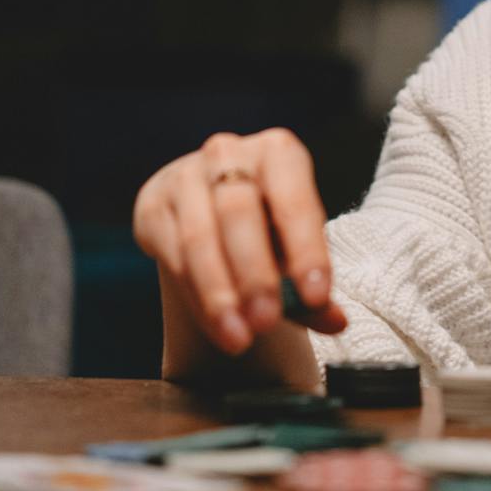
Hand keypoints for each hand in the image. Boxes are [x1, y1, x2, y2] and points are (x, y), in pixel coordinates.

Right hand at [132, 128, 346, 355]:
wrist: (210, 206)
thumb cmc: (268, 225)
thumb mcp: (295, 247)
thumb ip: (313, 286)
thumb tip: (337, 323)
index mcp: (278, 152)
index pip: (295, 202)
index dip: (307, 250)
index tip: (317, 297)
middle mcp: (228, 153)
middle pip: (239, 214)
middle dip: (254, 273)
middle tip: (266, 322)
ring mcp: (184, 176)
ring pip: (199, 239)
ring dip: (219, 295)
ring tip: (240, 338)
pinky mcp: (153, 206)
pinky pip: (173, 257)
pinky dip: (197, 298)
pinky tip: (217, 327)